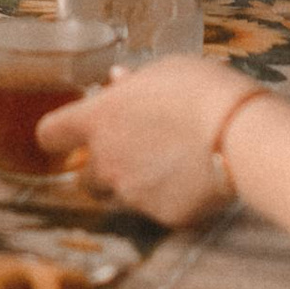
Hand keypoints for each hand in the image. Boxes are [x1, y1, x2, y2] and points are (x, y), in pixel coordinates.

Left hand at [37, 54, 262, 225]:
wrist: (239, 135)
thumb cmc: (202, 91)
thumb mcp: (164, 70)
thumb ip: (133, 83)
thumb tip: (117, 82)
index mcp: (98, 119)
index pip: (49, 134)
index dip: (58, 136)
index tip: (70, 135)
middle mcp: (106, 162)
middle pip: (85, 176)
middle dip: (103, 167)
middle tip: (135, 150)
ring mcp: (132, 194)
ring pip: (120, 196)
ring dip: (134, 184)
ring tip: (170, 163)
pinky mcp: (162, 217)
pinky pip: (157, 210)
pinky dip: (169, 198)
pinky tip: (194, 178)